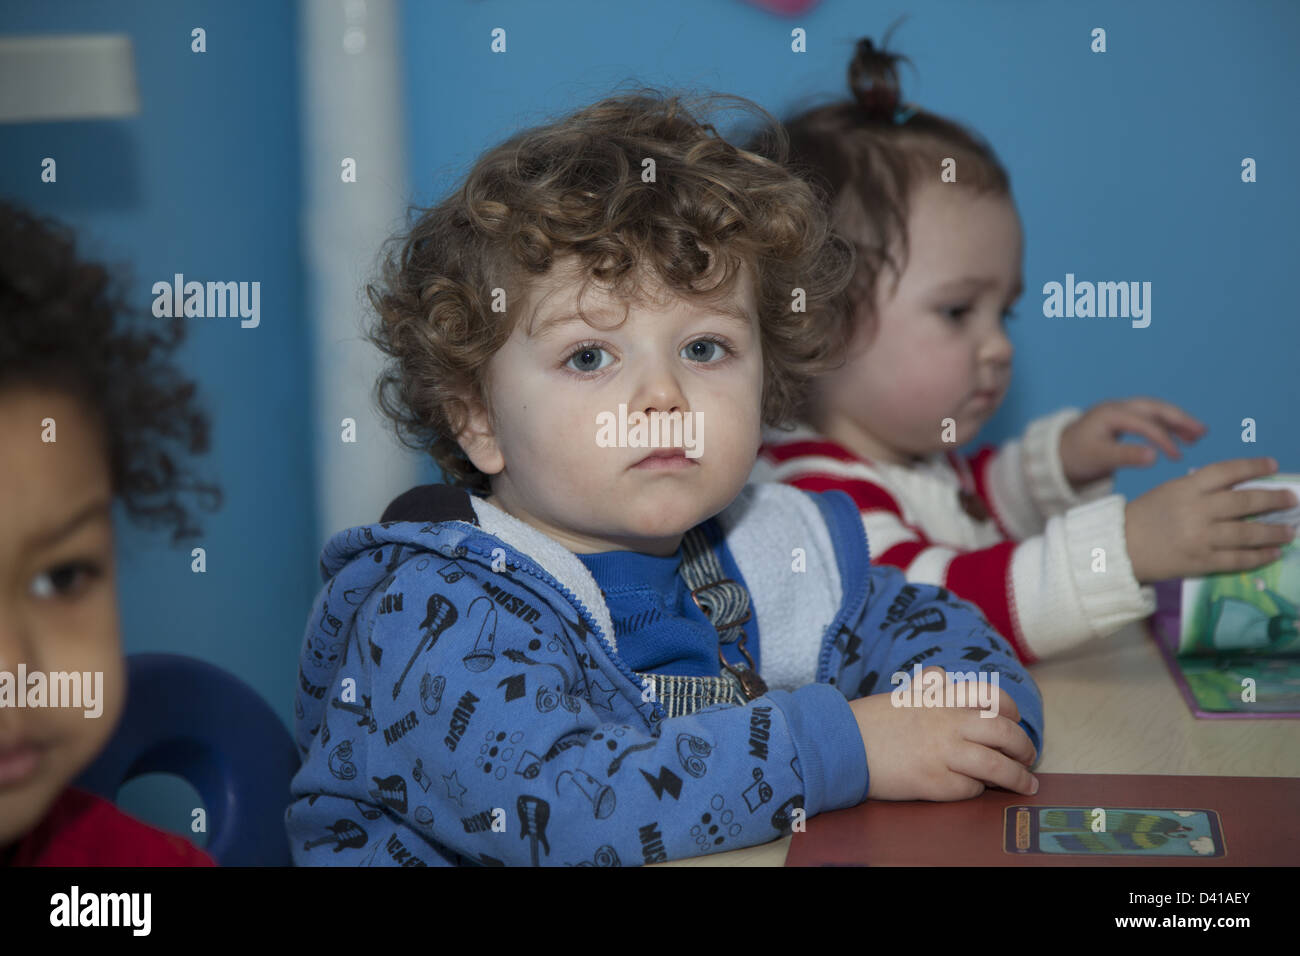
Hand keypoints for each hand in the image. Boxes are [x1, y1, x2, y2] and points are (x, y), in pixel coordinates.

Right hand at [849, 667, 1037, 801]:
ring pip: (997, 766)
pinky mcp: (935, 782)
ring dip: (1016, 777)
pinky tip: (978, 790)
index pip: (992, 697)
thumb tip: (943, 676)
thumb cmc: (871, 721)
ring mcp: (943, 752)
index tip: (1014, 722)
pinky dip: (978, 790)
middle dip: (1023, 747)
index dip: (1011, 711)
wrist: (842, 745)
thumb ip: (928, 684)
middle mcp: (947, 721)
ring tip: (1025, 784)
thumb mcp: (902, 693)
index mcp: (941, 697)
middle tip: (1028, 756)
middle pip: (1003, 732)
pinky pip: (971, 789)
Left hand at [1059, 398, 1206, 488]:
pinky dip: (1165, 426)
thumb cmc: (1076, 456)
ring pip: (1154, 411)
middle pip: (1154, 408)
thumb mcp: (1100, 458)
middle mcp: (1117, 407)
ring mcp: (1120, 411)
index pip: (1144, 424)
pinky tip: (1179, 437)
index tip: (1178, 456)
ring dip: (1176, 421)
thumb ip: (1126, 456)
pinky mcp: (1122, 419)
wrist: (1057, 454)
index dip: (1163, 438)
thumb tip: (1155, 457)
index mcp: (1111, 414)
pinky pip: (1148, 418)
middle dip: (1179, 419)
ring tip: (1198, 435)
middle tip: (1202, 432)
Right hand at [1125, 457, 1297, 582]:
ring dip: (1274, 532)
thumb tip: (1240, 492)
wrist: (1118, 548)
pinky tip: (1273, 552)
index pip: (1227, 471)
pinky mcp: (1201, 562)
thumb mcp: (1168, 492)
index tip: (1273, 465)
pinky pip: (1238, 559)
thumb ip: (1199, 490)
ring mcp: (1200, 538)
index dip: (1253, 466)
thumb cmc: (1143, 517)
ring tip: (1290, 530)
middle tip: (1292, 499)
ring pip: (1247, 533)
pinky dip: (1260, 556)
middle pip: (1245, 502)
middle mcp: (1196, 511)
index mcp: (1186, 488)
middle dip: (1274, 499)